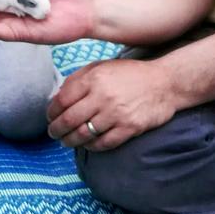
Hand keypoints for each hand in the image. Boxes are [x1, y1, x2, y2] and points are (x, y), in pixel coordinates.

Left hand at [46, 58, 177, 150]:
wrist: (164, 82)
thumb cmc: (129, 74)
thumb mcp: (101, 66)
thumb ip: (78, 78)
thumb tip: (58, 97)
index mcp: (94, 78)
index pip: (62, 100)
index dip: (51, 112)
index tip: (49, 117)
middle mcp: (103, 96)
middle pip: (69, 120)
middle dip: (56, 130)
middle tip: (53, 133)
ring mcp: (116, 114)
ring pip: (83, 134)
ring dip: (70, 141)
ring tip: (66, 142)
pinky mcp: (129, 128)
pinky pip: (103, 143)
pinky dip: (90, 147)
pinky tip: (86, 144)